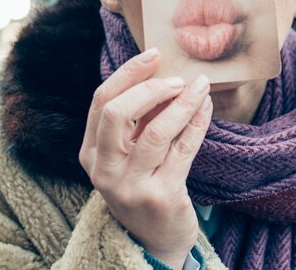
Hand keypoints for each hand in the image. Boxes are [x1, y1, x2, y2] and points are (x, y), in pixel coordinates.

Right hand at [79, 48, 211, 269]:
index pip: (102, 101)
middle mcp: (103, 170)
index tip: (154, 54)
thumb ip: (136, 118)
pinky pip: (183, 150)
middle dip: (151, 87)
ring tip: (201, 86)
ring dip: (182, 103)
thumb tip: (161, 71)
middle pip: (118, 112)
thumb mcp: (128, 153)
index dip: (128, 72)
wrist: (154, 240)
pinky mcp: (160, 197)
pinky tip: (206, 108)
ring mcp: (130, 186)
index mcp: (89, 152)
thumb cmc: (143, 184)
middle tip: (179, 78)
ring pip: (156, 131)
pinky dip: (197, 123)